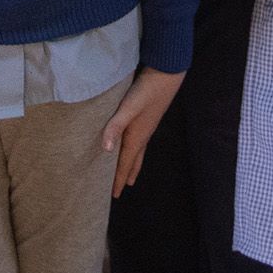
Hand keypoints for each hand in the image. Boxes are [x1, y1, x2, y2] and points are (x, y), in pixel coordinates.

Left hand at [101, 67, 185, 196]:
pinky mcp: (147, 119)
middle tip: (121, 189)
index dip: (118, 180)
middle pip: (133, 162)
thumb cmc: (146, 92)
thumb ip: (115, 126)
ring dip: (132, 165)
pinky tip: (134, 144)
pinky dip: (135, 151)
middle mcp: (143, 136)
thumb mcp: (128, 108)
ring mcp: (147, 128)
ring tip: (129, 175)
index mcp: (136, 138)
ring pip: (138, 153)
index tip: (114, 196)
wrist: (166, 76)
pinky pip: (140, 142)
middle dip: (126, 175)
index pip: (125, 164)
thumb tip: (106, 149)